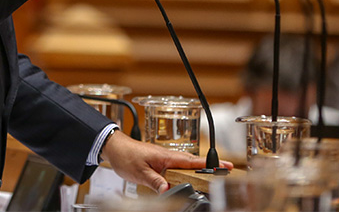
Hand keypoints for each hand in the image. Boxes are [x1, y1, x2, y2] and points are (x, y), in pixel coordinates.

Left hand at [100, 131, 233, 192]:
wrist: (113, 147)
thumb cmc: (125, 155)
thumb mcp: (139, 173)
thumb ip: (155, 181)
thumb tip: (168, 190)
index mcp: (166, 156)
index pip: (192, 161)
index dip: (209, 164)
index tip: (225, 166)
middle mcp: (167, 156)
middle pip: (192, 163)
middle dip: (209, 167)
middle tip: (225, 172)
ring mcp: (163, 158)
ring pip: (185, 165)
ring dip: (198, 170)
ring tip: (211, 176)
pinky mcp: (159, 162)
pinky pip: (176, 167)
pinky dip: (185, 171)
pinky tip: (187, 178)